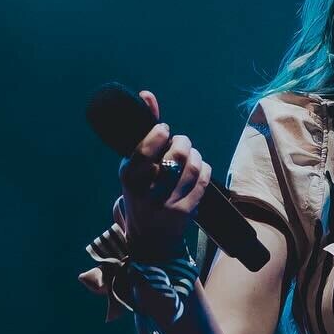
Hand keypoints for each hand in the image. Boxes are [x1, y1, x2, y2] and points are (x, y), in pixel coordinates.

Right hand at [117, 89, 214, 261]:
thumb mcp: (133, 165)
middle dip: (183, 142)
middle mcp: (145, 191)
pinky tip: (200, 168)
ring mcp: (166, 203)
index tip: (164, 131)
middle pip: (176, 154)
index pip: (146, 148)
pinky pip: (202, 181)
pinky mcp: (185, 213)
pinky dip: (205, 169)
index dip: (160, 134)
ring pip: (192, 166)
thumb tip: (147, 94)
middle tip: (181, 143)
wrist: (149, 239)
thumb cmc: (141, 192)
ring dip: (196, 155)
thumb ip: (142, 130)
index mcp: (128, 176)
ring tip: (191, 155)